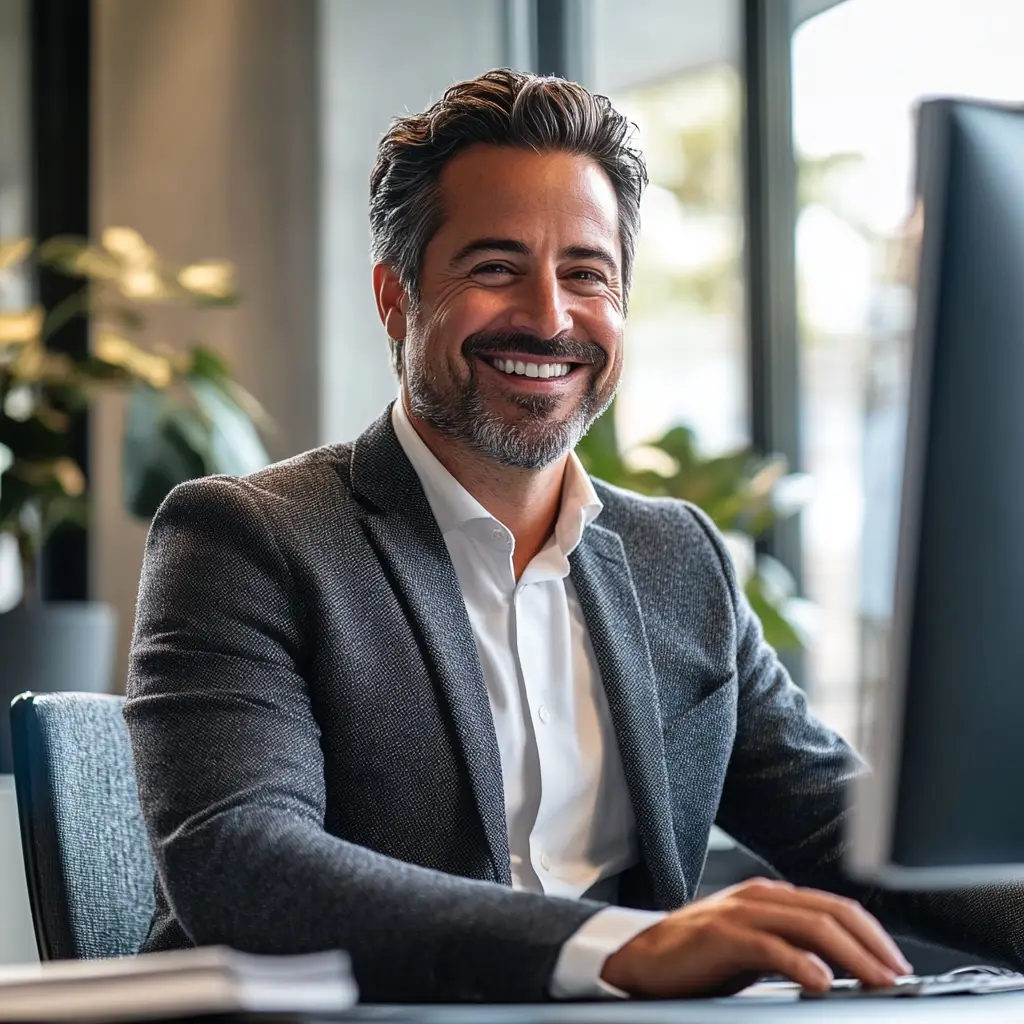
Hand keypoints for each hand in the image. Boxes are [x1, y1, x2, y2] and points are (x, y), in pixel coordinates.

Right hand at [601, 877, 912, 997]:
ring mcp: (740, 912)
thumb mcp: (756, 950)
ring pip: (810, 925)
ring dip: (851, 956)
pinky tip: (821, 982)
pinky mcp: (721, 934)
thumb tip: (843, 973)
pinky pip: (770, 945)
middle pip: (831, 913)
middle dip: (872, 945)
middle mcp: (760, 897)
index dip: (872, 935)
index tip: (898, 966)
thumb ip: (792, 950)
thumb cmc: (699, 958)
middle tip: (899, 976)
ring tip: (876, 981)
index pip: (835, 908)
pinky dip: (801, 963)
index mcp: (771, 898)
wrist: (643, 959)